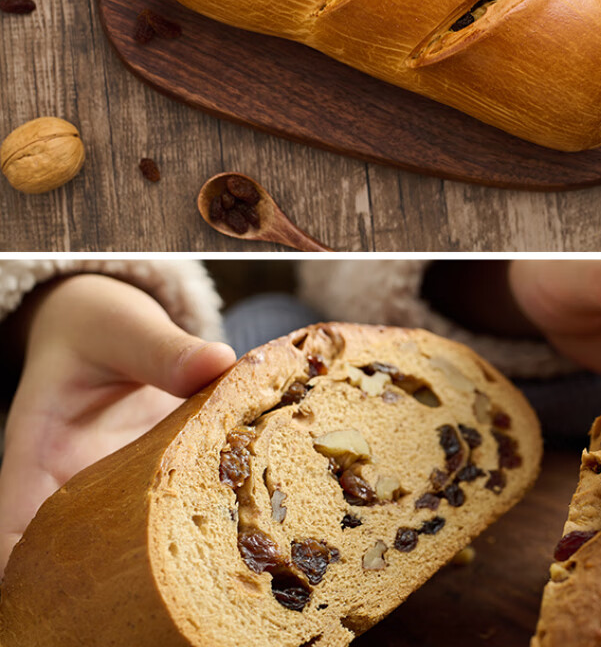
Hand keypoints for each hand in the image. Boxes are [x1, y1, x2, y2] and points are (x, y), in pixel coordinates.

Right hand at [0, 274, 235, 575]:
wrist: (109, 322)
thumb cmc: (95, 325)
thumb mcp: (122, 329)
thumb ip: (163, 350)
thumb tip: (218, 362)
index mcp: (41, 459)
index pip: (21, 535)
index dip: (38, 577)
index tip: (80, 601)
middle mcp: (78, 485)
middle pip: (83, 556)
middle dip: (120, 583)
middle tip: (177, 598)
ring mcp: (121, 485)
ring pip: (139, 538)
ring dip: (175, 555)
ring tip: (223, 570)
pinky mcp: (162, 474)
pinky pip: (182, 501)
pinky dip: (210, 511)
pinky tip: (253, 520)